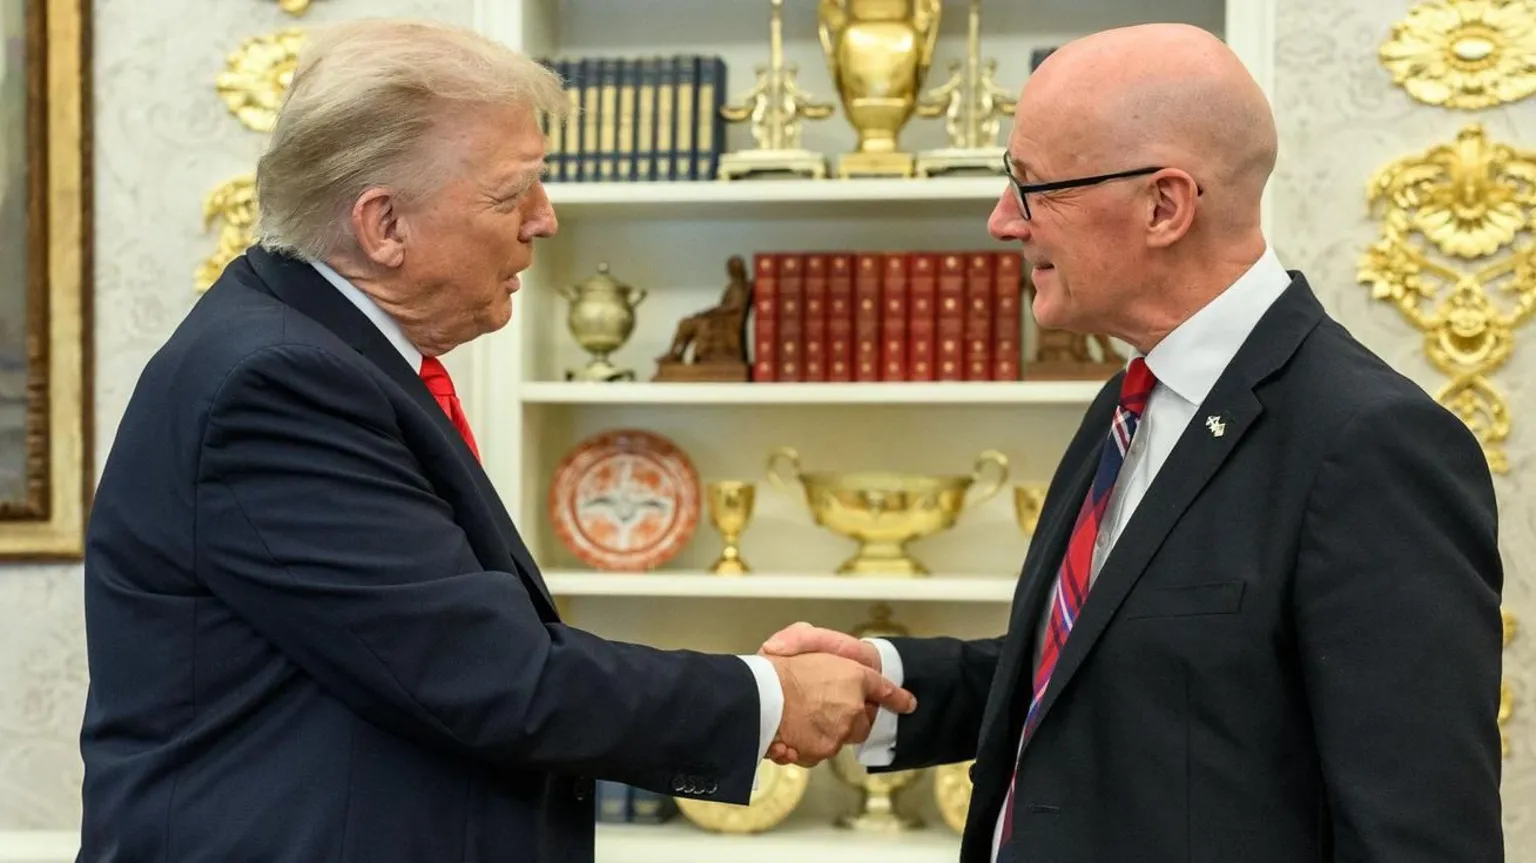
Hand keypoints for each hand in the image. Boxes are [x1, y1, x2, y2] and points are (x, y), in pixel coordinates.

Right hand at [760, 621, 887, 763]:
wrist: (759, 696)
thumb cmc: (776, 667)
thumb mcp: (798, 639)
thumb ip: (816, 645)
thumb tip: (822, 661)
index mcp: (854, 676)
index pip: (883, 689)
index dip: (896, 697)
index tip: (907, 704)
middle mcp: (853, 707)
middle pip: (863, 721)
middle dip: (851, 718)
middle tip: (826, 709)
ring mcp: (840, 731)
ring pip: (840, 737)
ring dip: (825, 731)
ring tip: (799, 719)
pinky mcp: (824, 750)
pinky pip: (818, 750)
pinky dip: (806, 744)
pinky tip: (789, 733)